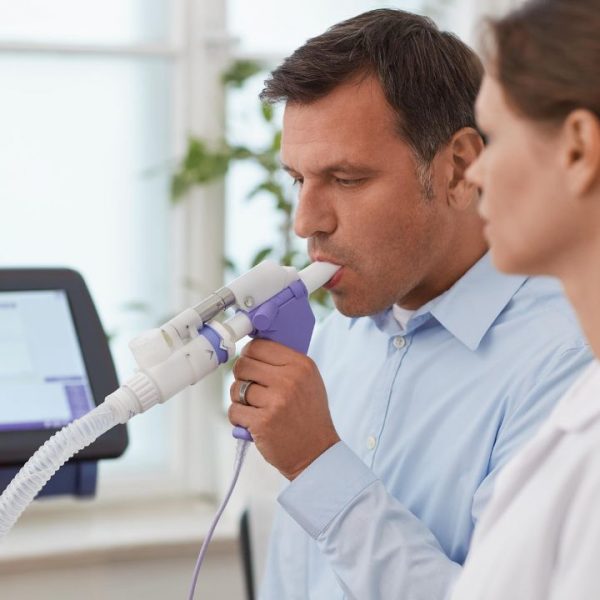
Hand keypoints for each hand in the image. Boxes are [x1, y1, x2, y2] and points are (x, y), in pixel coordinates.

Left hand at [229, 339, 339, 479]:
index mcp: (300, 365)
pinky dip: (239, 417)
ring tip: (255, 407)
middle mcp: (289, 380)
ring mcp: (275, 401)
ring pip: (236, 388)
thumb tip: (252, 350)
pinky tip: (253, 421)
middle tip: (252, 388)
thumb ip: (284, 363)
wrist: (315, 452)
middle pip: (243, 364)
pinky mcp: (262, 422)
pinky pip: (234, 410)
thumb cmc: (310, 416)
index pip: (259, 346)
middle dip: (242, 377)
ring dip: (240, 399)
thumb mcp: (308, 380)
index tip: (251, 364)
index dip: (249, 355)